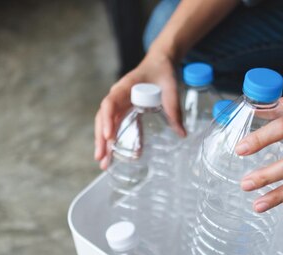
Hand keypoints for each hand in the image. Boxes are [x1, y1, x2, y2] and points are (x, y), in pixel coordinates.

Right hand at [94, 50, 185, 168]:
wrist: (159, 63)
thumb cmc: (162, 72)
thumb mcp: (171, 87)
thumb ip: (174, 109)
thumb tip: (182, 134)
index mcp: (126, 87)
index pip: (110, 103)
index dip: (108, 120)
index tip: (109, 136)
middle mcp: (117, 96)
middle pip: (103, 118)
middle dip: (101, 139)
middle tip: (101, 158)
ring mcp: (119, 104)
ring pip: (106, 124)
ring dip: (103, 143)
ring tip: (104, 163)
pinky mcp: (123, 111)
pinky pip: (115, 126)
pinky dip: (113, 140)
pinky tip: (114, 156)